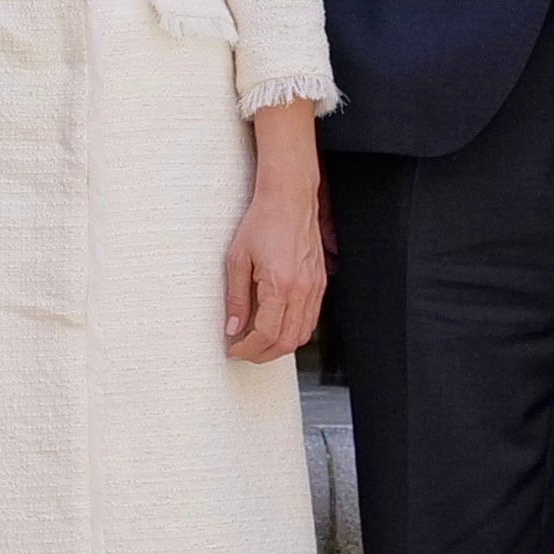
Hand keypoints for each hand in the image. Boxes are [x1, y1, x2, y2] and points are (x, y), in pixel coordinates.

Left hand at [223, 116, 329, 363]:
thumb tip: (233, 328)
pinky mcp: (320, 283)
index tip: (234, 350)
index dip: (248, 349)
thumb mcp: (237, 259)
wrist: (289, 199)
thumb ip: (235, 298)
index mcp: (281, 284)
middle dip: (263, 354)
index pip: (266, 333)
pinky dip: (294, 331)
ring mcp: (315, 288)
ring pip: (302, 334)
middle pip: (287, 341)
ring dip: (280, 345)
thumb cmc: (263, 222)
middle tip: (244, 352)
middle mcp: (303, 290)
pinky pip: (311, 319)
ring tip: (258, 343)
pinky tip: (277, 326)